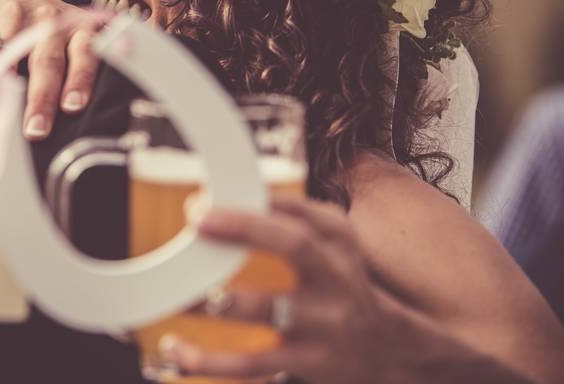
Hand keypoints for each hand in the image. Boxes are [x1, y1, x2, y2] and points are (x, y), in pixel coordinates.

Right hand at [0, 0, 102, 138]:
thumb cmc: (39, 18)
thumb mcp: (71, 27)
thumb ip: (89, 58)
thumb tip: (116, 106)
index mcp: (70, 24)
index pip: (82, 49)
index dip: (80, 75)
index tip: (74, 105)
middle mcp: (39, 20)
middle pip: (42, 58)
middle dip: (39, 96)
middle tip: (35, 131)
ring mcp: (0, 22)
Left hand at [164, 196, 397, 383]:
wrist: (387, 348)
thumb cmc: (341, 282)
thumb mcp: (333, 243)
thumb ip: (289, 217)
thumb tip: (222, 200)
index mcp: (338, 240)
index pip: (300, 210)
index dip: (254, 203)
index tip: (204, 202)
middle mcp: (336, 277)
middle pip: (296, 245)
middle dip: (246, 229)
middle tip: (198, 222)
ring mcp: (322, 322)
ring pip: (266, 309)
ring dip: (216, 301)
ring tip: (176, 295)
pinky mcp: (306, 361)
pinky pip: (252, 364)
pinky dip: (210, 360)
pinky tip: (177, 349)